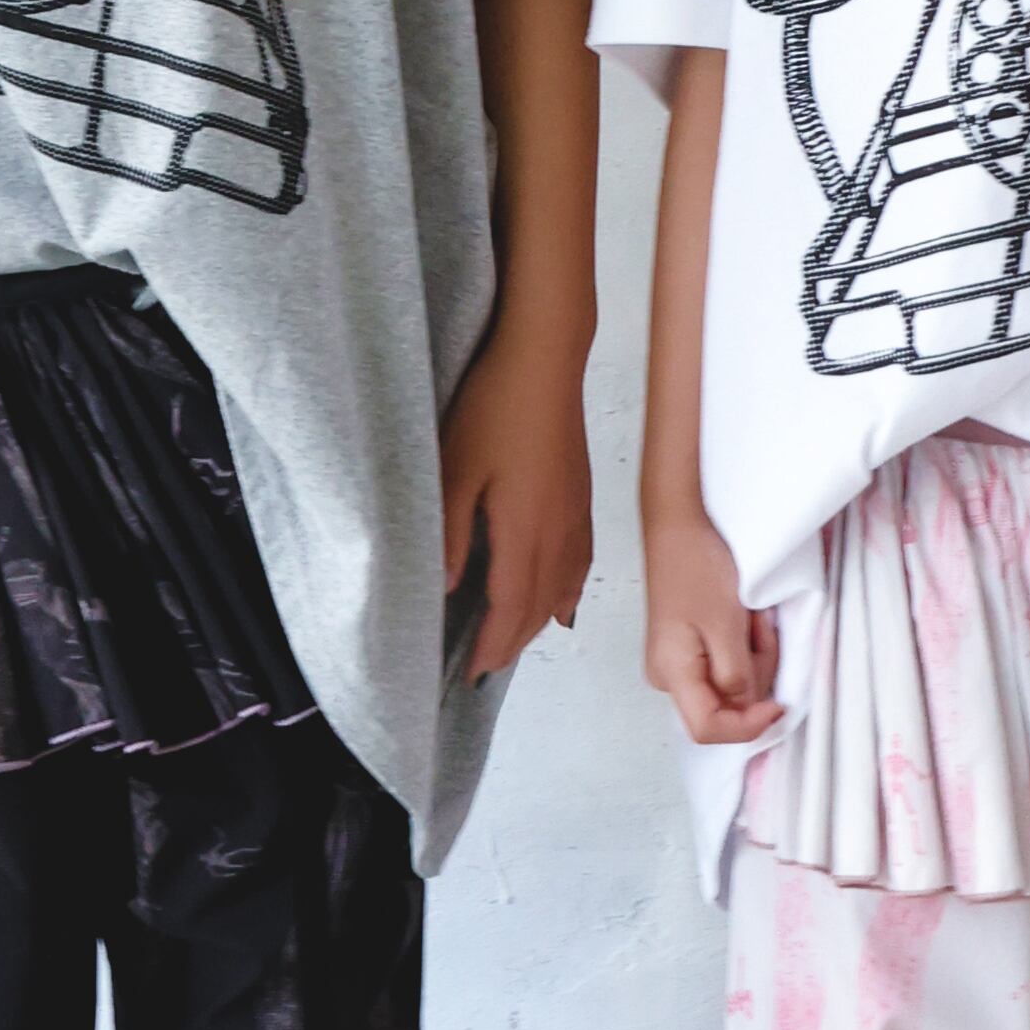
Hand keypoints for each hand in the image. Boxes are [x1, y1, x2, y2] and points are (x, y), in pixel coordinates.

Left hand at [440, 325, 594, 680]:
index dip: (493, 642)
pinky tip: (561, 604)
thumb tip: (448, 585)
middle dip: (513, 641)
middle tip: (486, 668)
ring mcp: (576, 513)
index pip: (510, 604)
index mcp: (525, 528)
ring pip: (563, 586)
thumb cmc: (493, 406)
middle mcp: (558, 530)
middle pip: (539, 605)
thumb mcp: (455, 468)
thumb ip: (453, 531)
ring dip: (538, 622)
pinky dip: (568, 592)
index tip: (472, 671)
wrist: (544, 358)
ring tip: (514, 642)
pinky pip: (580, 562)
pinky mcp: (581, 496)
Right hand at [642, 501, 780, 746]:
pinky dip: (743, 649)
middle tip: (763, 632)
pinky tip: (745, 620)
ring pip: (727, 686)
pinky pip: (723, 665)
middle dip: (755, 677)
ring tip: (754, 619)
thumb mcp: (727, 625)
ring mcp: (675, 663)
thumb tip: (747, 707)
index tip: (779, 704)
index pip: (708, 730)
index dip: (748, 726)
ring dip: (752, 658)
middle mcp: (667, 676)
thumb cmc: (698, 567)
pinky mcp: (686, 648)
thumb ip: (737, 676)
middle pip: (722, 707)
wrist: (679, 526)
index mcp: (671, 673)